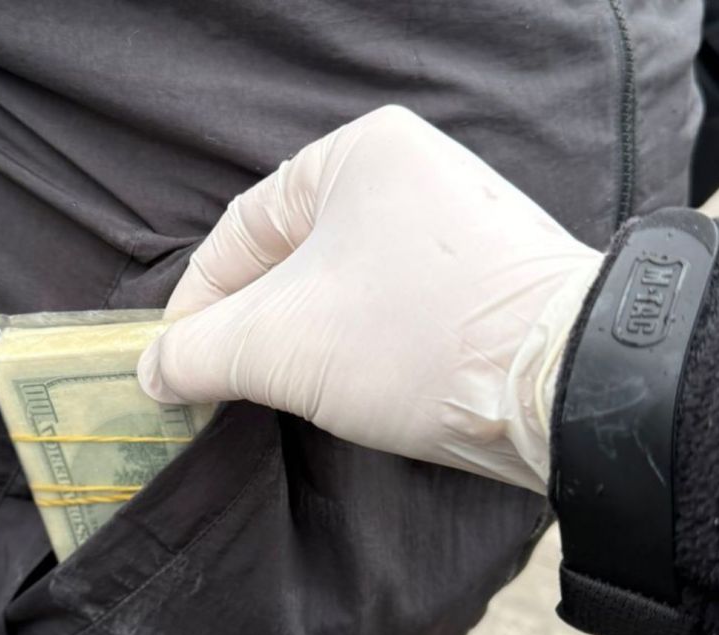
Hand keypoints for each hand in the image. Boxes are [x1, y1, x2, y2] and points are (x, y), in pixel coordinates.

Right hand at [137, 106, 601, 492]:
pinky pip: (392, 310)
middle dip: (252, 327)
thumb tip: (152, 369)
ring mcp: (455, 228)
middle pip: (292, 260)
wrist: (565, 388)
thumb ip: (199, 352)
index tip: (174, 365)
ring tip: (285, 397)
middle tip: (225, 388)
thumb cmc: (415, 339)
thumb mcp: (282, 345)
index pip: (242, 231)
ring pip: (342, 291)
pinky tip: (350, 390)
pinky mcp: (486, 281)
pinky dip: (358, 349)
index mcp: (358, 154)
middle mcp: (413, 175)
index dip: (197, 303)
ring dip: (304, 344)